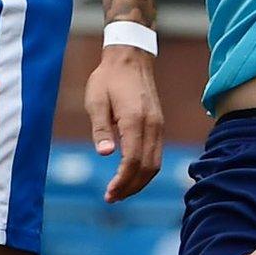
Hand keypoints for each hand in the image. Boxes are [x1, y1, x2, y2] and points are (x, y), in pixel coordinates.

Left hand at [84, 45, 162, 202]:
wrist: (130, 57)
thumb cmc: (108, 79)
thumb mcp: (96, 101)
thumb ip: (101, 129)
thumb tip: (106, 154)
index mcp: (135, 119)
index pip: (133, 160)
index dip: (122, 181)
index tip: (109, 193)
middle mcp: (152, 124)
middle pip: (148, 167)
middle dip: (131, 187)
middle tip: (112, 198)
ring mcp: (159, 125)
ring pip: (156, 163)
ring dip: (140, 181)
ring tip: (121, 191)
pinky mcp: (159, 124)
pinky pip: (157, 154)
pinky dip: (146, 170)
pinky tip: (131, 175)